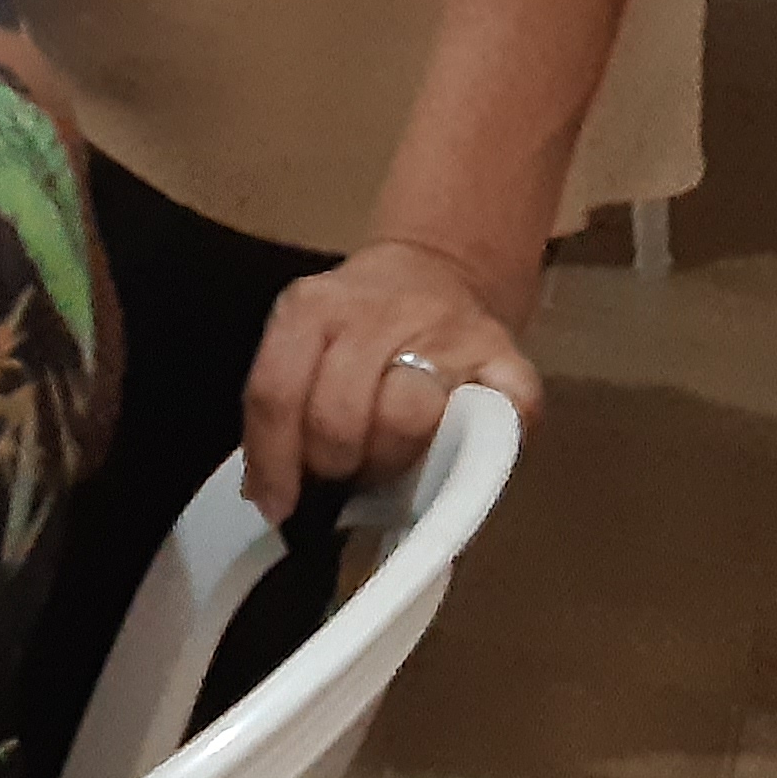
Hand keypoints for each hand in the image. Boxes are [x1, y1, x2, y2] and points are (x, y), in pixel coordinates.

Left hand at [241, 237, 543, 521]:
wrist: (438, 272)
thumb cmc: (362, 330)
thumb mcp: (307, 341)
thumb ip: (285, 406)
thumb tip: (268, 497)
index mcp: (312, 308)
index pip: (276, 393)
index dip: (273, 460)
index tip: (277, 506)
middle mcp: (375, 313)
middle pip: (340, 415)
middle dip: (336, 463)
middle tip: (345, 476)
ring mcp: (447, 334)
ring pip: (408, 418)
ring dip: (394, 461)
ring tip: (392, 467)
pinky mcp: (508, 357)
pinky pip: (498, 416)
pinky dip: (483, 447)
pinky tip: (463, 452)